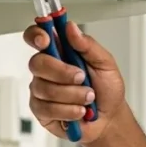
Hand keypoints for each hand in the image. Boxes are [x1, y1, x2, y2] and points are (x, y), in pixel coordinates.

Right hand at [24, 21, 125, 143]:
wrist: (110, 119)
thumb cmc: (107, 90)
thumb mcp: (105, 63)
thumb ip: (88, 45)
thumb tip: (71, 27)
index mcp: (60, 52)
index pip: (37, 36)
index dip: (35, 35)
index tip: (45, 40)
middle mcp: (47, 69)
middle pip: (37, 63)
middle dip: (63, 72)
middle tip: (82, 78)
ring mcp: (41, 89)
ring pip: (44, 88)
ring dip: (73, 95)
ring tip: (88, 98)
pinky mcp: (41, 110)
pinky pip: (47, 108)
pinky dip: (69, 110)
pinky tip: (79, 110)